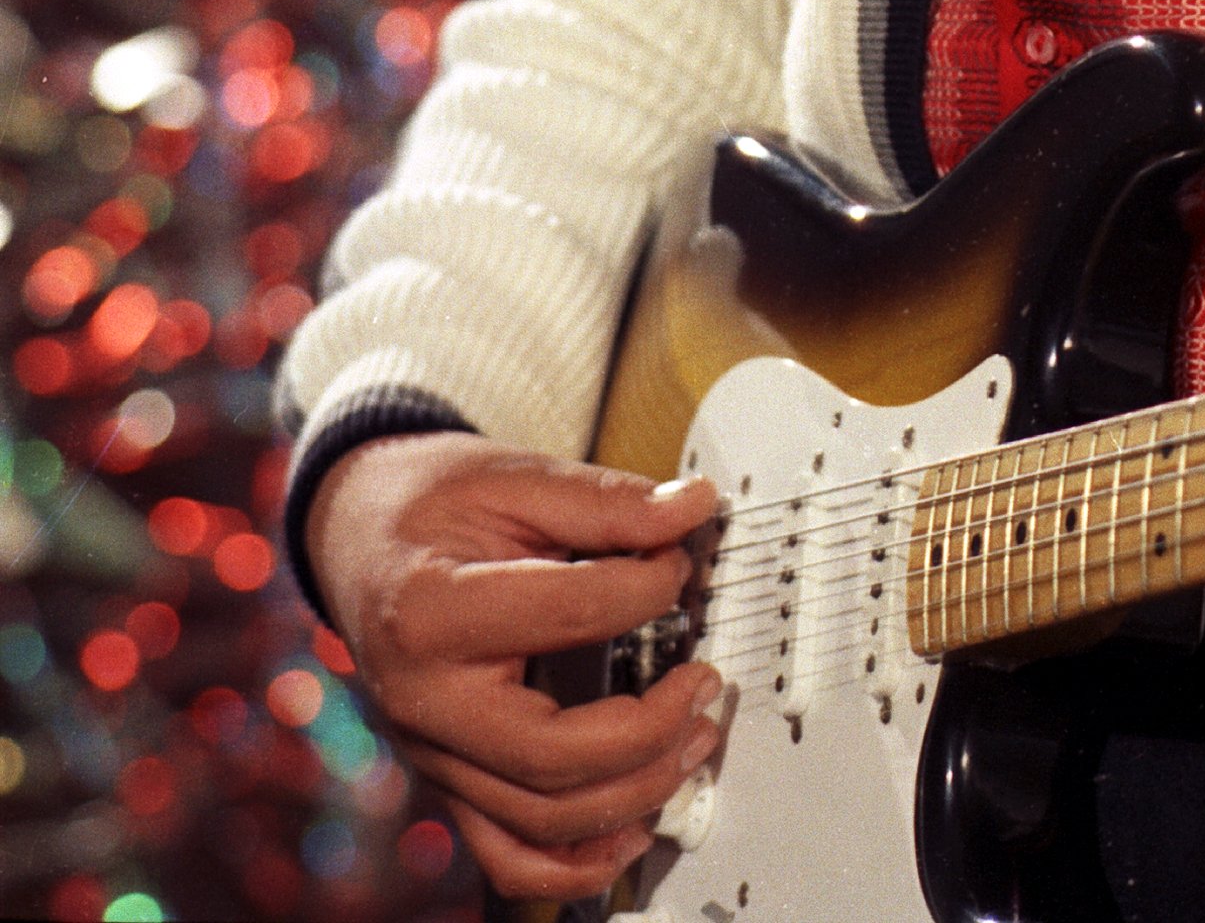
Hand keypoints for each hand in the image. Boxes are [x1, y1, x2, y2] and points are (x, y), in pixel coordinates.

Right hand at [307, 431, 729, 900]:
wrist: (360, 536)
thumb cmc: (430, 507)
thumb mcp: (515, 477)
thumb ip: (607, 501)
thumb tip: (689, 508)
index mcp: (431, 613)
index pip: (568, 615)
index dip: (648, 584)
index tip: (681, 557)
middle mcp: (424, 702)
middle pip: (552, 755)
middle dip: (652, 728)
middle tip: (706, 681)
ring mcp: (434, 754)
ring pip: (540, 818)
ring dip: (636, 792)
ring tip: (695, 738)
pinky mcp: (450, 780)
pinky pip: (507, 856)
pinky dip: (573, 864)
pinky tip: (634, 831)